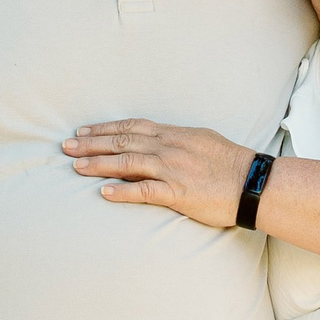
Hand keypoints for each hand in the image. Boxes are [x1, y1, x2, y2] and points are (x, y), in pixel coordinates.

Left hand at [63, 120, 256, 227]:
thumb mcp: (201, 140)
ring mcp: (172, 169)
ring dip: (99, 164)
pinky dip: (123, 190)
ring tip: (76, 166)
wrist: (253, 183)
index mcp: (173, 134)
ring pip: (128, 162)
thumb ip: (176, 140)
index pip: (131, 126)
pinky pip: (145, 191)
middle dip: (91, 143)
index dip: (104, 128)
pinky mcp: (178, 192)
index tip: (83, 132)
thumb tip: (157, 139)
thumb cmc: (230, 163)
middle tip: (66, 147)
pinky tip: (104, 192)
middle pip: (122, 140)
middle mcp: (168, 147)